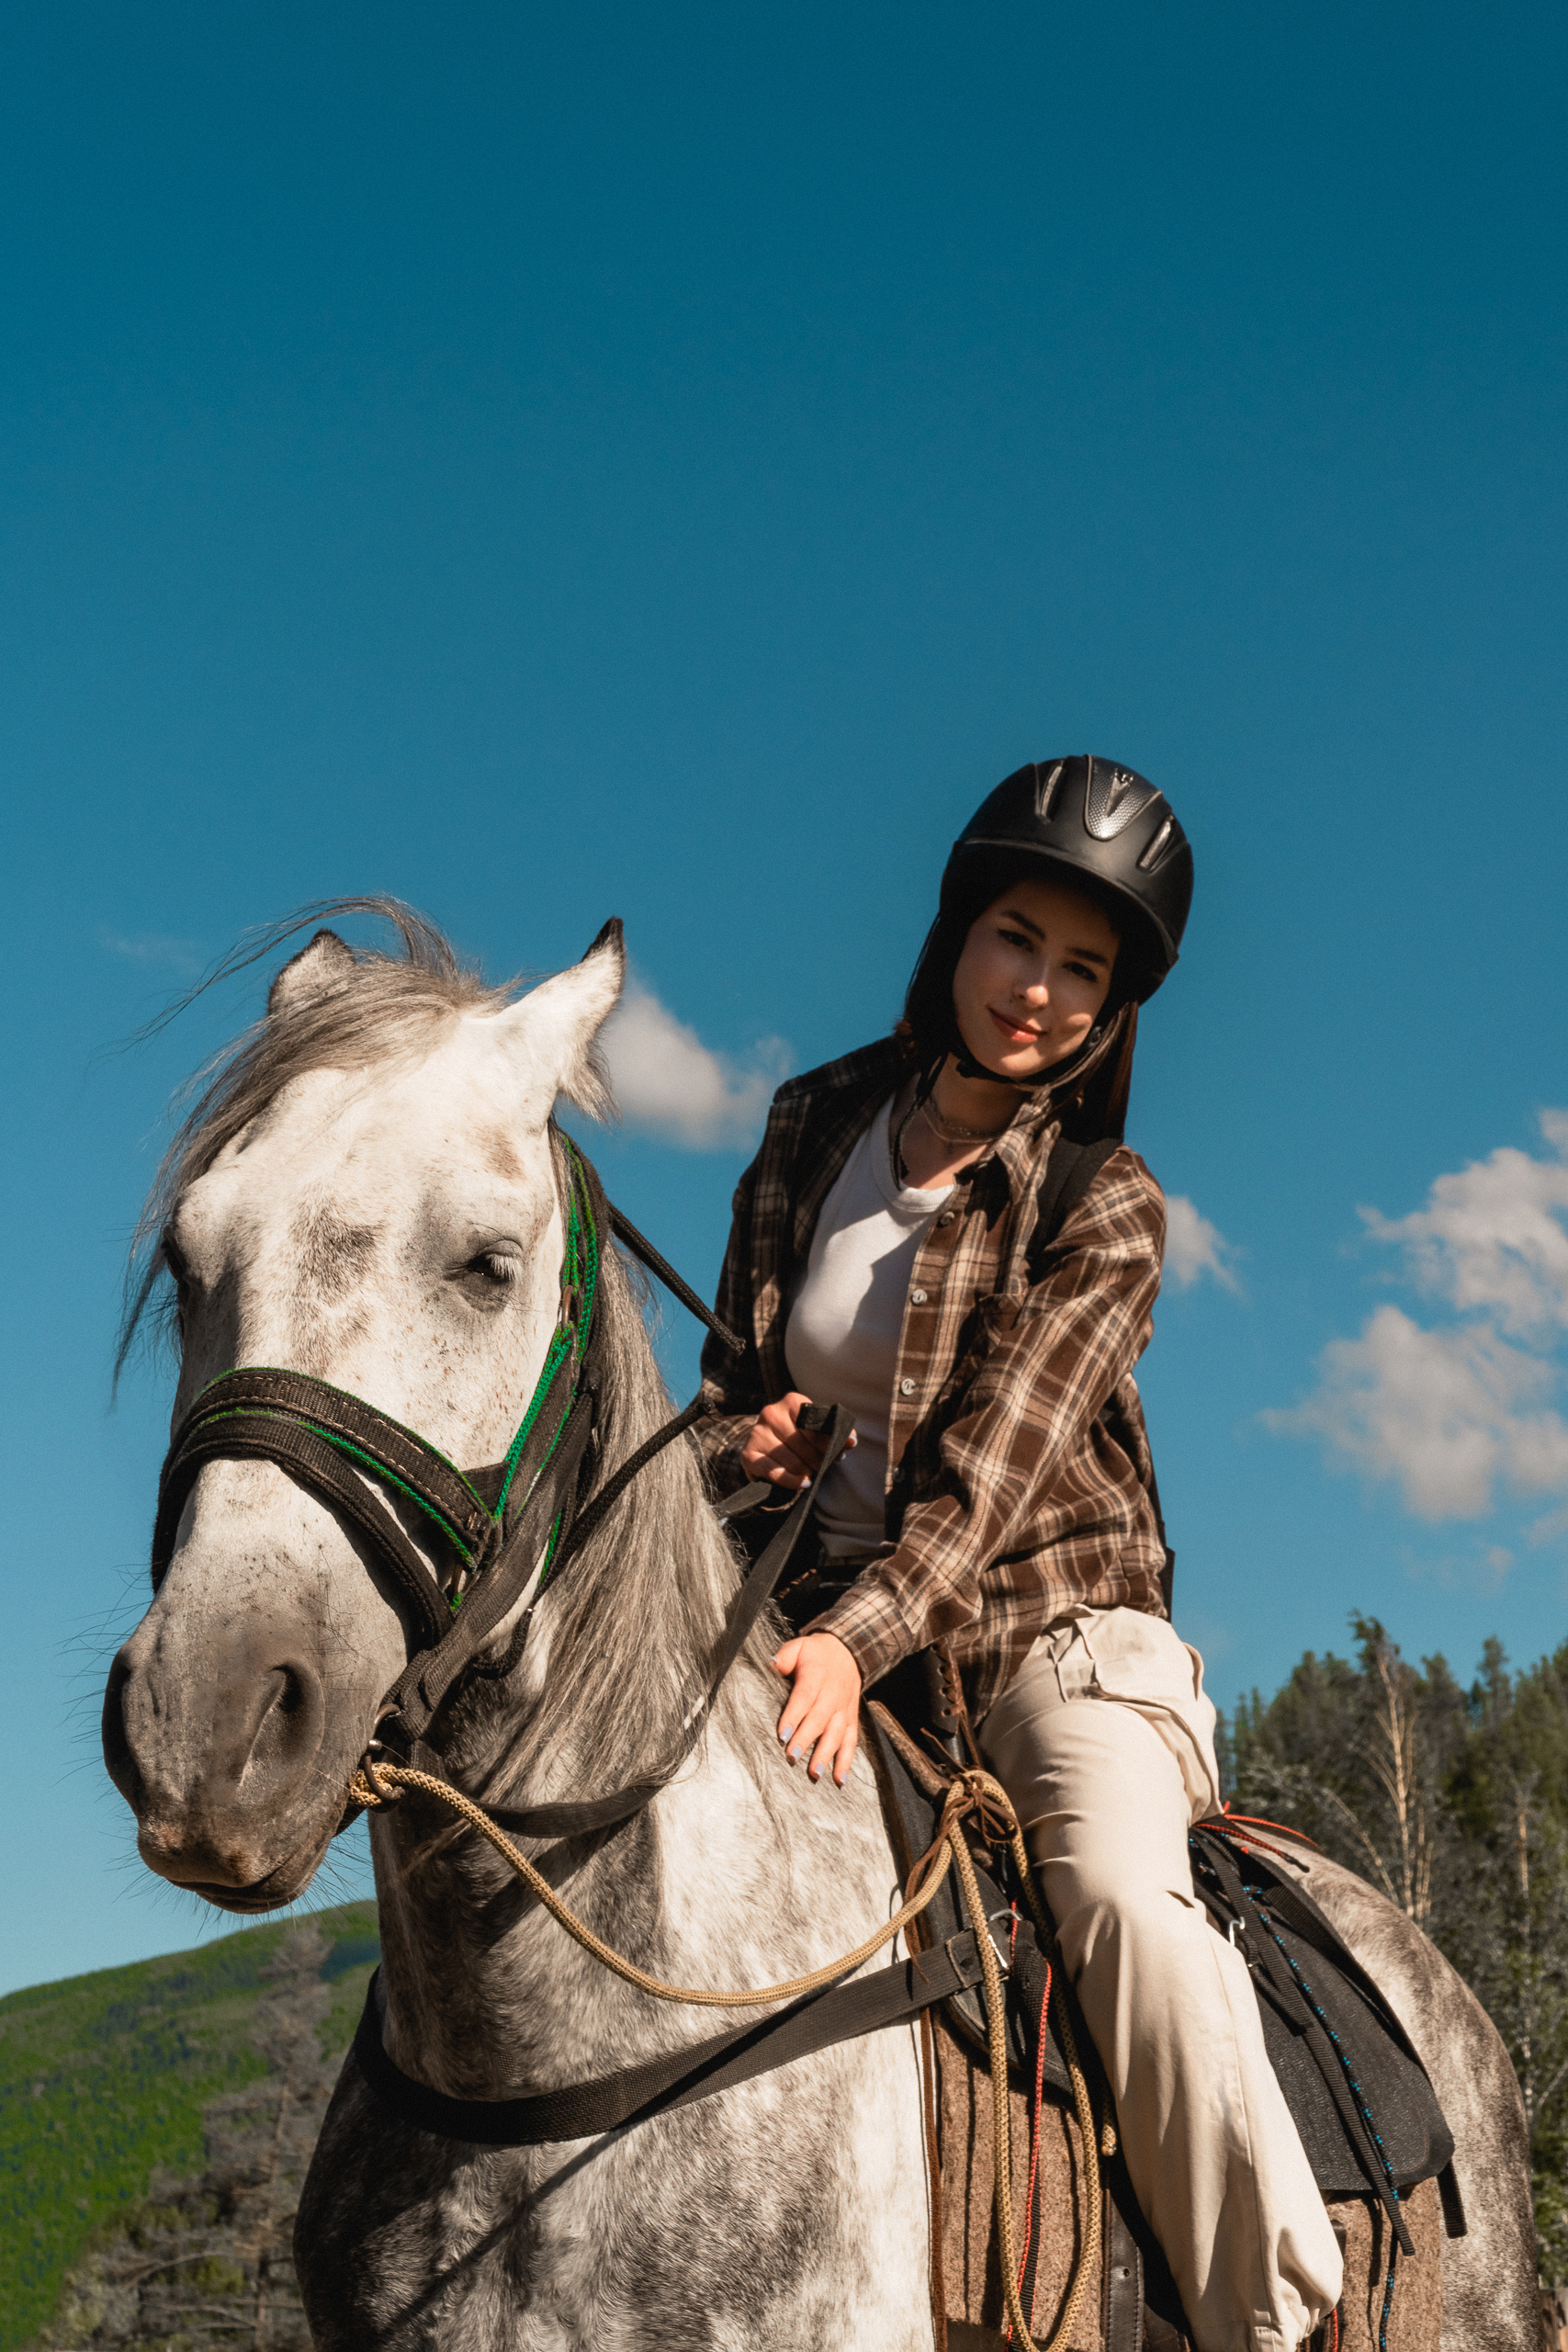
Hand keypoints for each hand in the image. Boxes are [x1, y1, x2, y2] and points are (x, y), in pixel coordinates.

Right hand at [740, 1392, 855, 1491]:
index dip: (831, 1441)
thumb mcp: (815, 1429)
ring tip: (812, 1473)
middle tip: (825, 1466)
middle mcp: (771, 1413)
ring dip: (808, 1472)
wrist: (767, 1445)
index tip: (842, 1452)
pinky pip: (774, 1472)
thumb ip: (833, 1432)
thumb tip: (851, 1440)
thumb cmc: (798, 1435)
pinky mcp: (748, 1454)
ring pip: (793, 1461)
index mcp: (791, 1401)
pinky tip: (803, 1484)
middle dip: (820, 1460)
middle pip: (805, 1445)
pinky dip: (791, 1481)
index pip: (816, 1424)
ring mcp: (757, 1433)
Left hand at [773, 1632, 862, 1785]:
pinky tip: (840, 1779)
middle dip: (806, 1740)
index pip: (804, 1698)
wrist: (848, 1651)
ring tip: (814, 1773)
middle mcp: (832, 1695)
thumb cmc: (816, 1653)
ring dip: (826, 1755)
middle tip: (792, 1757)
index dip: (794, 1716)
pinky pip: (851, 1742)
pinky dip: (847, 1761)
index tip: (783, 1734)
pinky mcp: (851, 1719)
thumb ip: (784, 1656)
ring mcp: (844, 1709)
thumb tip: (772, 1666)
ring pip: (836, 1734)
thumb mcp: (798, 1646)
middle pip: (819, 1720)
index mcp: (816, 1677)